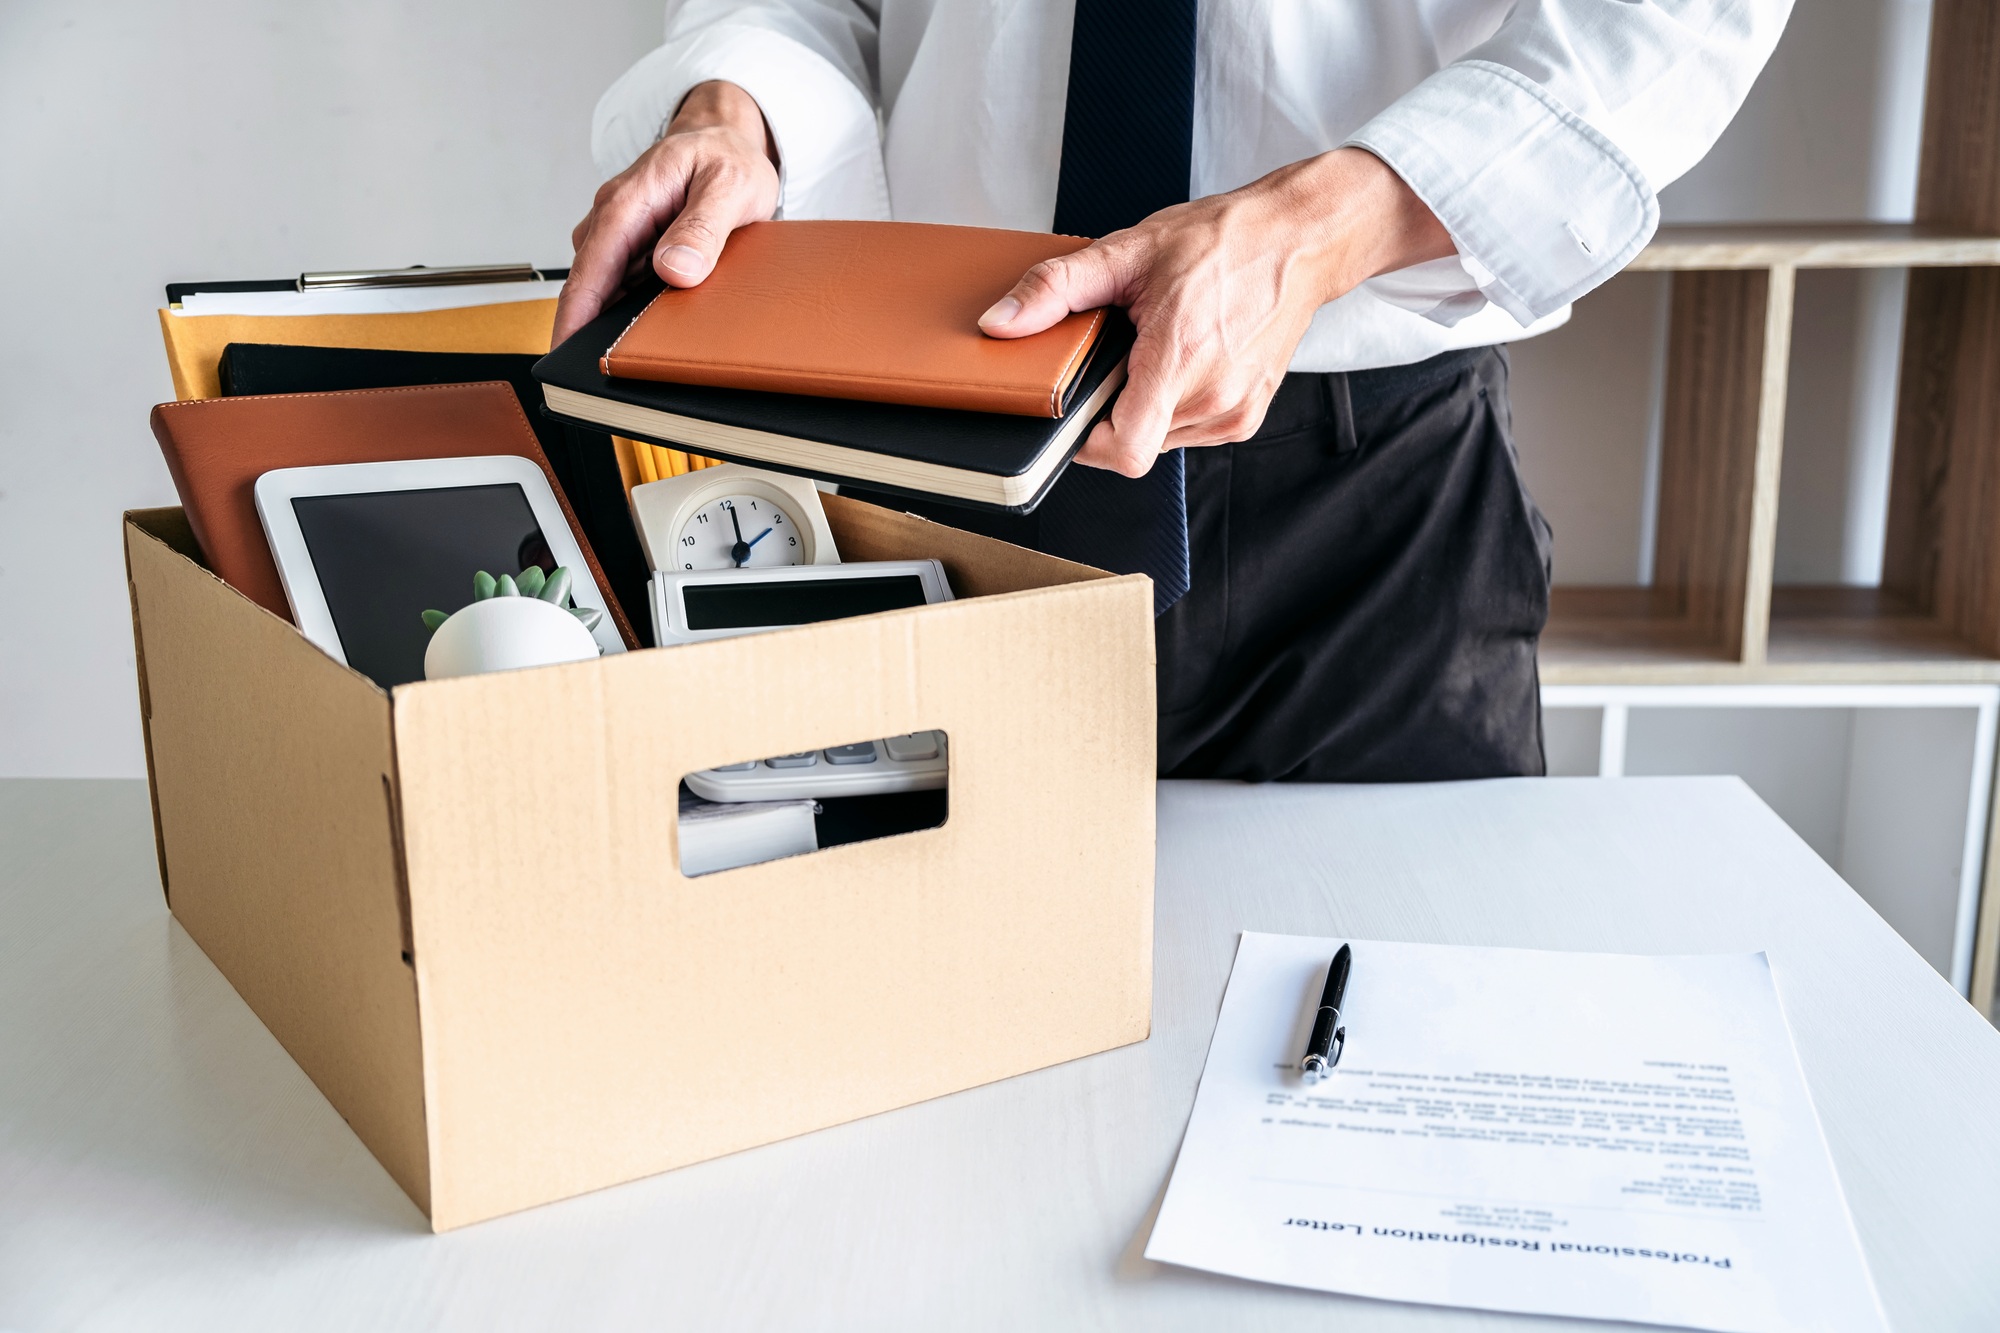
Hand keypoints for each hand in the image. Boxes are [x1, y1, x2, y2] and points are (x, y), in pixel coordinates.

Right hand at [553, 80, 780, 345]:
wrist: (726, 136)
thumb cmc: (727, 157)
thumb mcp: (730, 188)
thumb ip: (703, 229)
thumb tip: (673, 269)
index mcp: (628, 203)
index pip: (590, 270)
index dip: (574, 317)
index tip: (564, 355)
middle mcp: (614, 219)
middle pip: (594, 287)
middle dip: (593, 332)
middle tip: (611, 378)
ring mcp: (622, 235)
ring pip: (610, 290)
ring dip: (619, 322)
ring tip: (642, 363)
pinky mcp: (636, 248)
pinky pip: (628, 285)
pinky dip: (638, 308)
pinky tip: (660, 331)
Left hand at [978, 148, 1454, 476]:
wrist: (1298, 240)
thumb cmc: (1224, 242)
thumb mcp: (1128, 251)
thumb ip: (1056, 289)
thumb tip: (1001, 322)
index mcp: (1180, 356)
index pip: (1124, 450)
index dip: (1087, 443)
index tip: (1075, 413)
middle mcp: (1213, 394)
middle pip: (1134, 442)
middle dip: (1113, 407)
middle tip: (1122, 354)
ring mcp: (1234, 411)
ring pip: (1159, 440)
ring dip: (1144, 407)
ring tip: (1157, 351)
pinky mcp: (1246, 418)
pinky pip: (1188, 431)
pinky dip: (1173, 406)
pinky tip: (1182, 361)